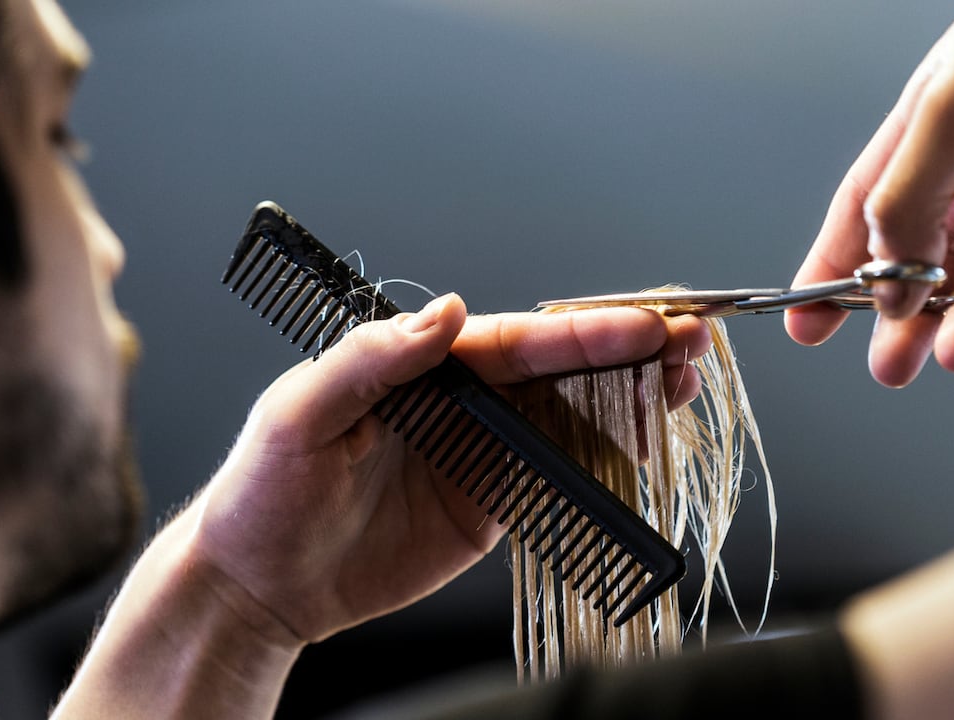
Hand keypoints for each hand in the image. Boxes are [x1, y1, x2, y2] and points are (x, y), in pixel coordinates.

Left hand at [190, 293, 708, 648]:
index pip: (513, 339)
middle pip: (558, 366)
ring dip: (630, 394)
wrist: (263, 584)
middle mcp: (461, 401)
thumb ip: (369, 360)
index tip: (640, 325)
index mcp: (421, 367)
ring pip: (570, 412)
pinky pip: (558, 472)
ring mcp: (481, 452)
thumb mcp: (299, 413)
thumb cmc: (265, 490)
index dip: (581, 332)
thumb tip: (444, 314)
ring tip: (686, 380)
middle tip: (690, 339)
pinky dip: (607, 454)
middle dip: (627, 349)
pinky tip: (646, 437)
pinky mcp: (491, 503)